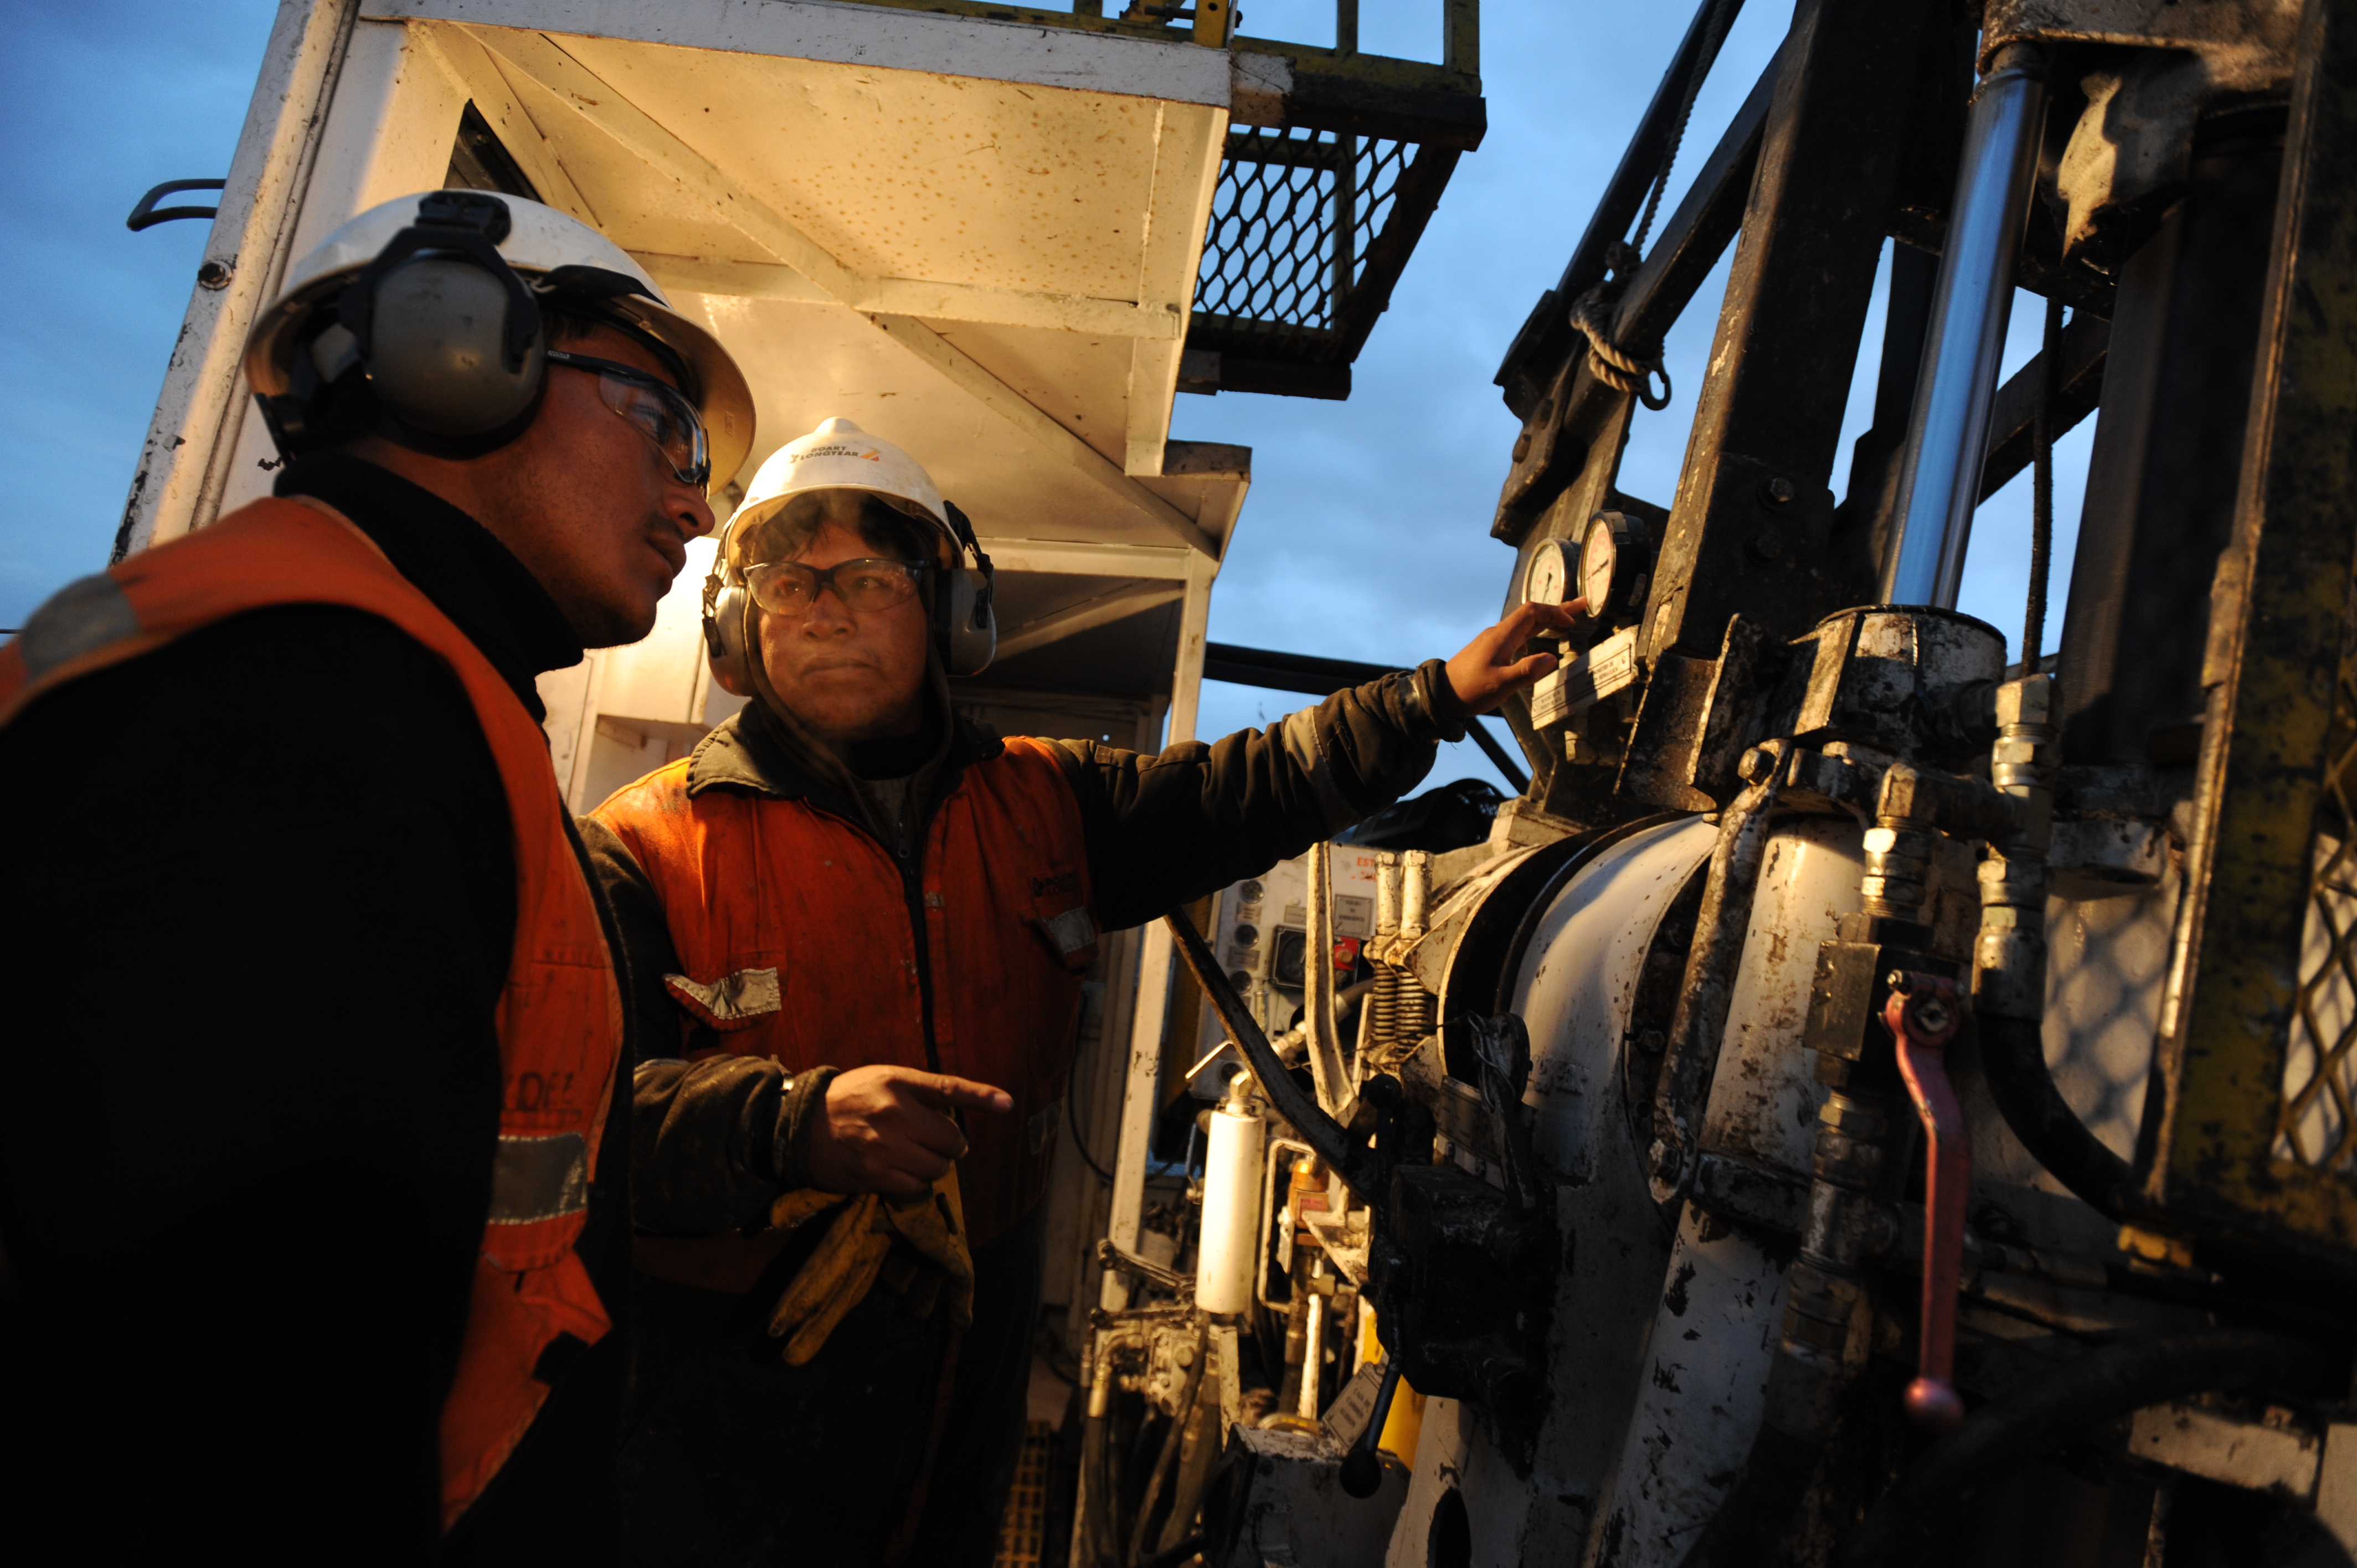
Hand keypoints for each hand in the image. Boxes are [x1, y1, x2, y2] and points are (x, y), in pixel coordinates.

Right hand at [805, 1065, 1012, 1198]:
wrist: (798, 1126)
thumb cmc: (846, 1100)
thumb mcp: (881, 1079)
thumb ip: (917, 1092)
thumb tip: (955, 1113)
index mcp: (898, 1083)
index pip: (950, 1089)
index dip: (982, 1096)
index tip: (1008, 1104)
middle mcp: (894, 1114)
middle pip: (951, 1140)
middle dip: (950, 1145)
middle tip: (933, 1142)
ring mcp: (884, 1147)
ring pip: (937, 1168)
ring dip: (933, 1166)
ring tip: (913, 1157)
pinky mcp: (874, 1175)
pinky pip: (915, 1187)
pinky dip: (915, 1184)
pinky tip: (899, 1172)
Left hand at [1444, 599, 1587, 714]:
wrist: (1440, 695)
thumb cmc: (1469, 691)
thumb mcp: (1501, 684)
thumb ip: (1527, 671)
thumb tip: (1552, 658)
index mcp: (1502, 637)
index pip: (1532, 612)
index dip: (1554, 612)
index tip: (1572, 622)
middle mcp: (1498, 634)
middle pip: (1531, 615)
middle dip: (1557, 611)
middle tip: (1582, 607)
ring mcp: (1493, 642)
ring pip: (1525, 626)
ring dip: (1546, 622)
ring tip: (1566, 624)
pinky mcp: (1490, 651)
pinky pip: (1517, 636)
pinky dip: (1534, 635)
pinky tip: (1538, 645)